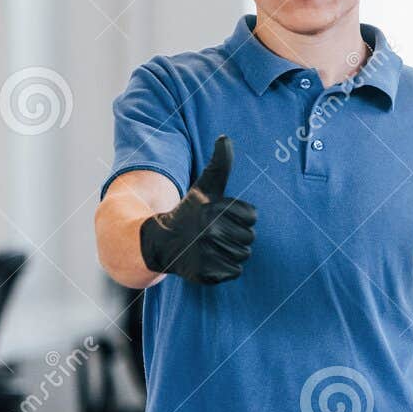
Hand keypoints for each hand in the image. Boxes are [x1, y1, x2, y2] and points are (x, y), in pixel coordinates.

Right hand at [138, 136, 257, 285]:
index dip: (240, 218)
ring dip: (232, 253)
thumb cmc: (189, 213)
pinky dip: (225, 269)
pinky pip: (235, 272)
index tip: (220, 217)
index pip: (252, 216)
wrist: (160, 242)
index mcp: (213, 209)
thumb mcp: (204, 188)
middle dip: (236, 236)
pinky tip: (210, 260)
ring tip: (212, 247)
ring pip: (244, 256)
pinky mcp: (205, 274)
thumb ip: (219, 165)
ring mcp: (206, 254)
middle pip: (250, 238)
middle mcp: (209, 231)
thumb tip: (225, 137)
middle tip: (214, 234)